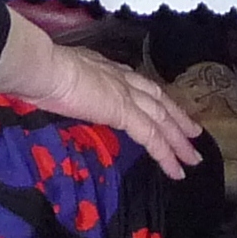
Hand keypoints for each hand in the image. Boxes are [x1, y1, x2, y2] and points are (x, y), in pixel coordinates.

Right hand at [0, 17, 205, 176]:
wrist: (44, 68)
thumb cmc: (43, 72)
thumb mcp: (62, 78)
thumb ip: (74, 87)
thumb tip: (69, 95)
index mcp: (108, 70)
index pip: (139, 86)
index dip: (155, 99)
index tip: (165, 108)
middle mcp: (123, 79)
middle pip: (159, 101)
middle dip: (177, 118)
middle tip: (194, 133)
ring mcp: (126, 95)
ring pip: (161, 120)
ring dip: (178, 140)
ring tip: (192, 157)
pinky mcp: (124, 112)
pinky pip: (151, 137)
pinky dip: (166, 154)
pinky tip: (175, 169)